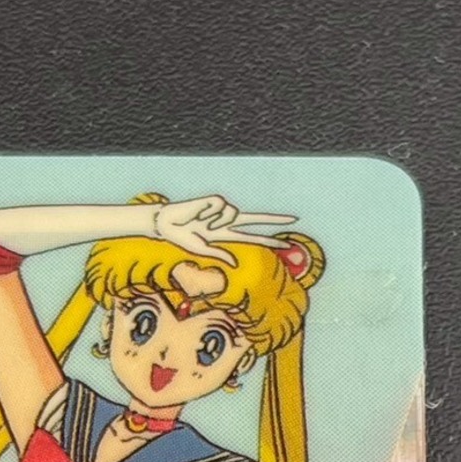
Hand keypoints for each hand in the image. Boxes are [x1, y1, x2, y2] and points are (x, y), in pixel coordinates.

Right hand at [152, 195, 295, 266]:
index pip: (252, 238)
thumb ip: (220, 255)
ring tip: (201, 223)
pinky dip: (210, 212)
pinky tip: (200, 213)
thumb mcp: (201, 250)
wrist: (166, 222)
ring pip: (234, 213)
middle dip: (273, 220)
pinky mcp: (215, 199)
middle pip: (255, 219)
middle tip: (294, 219)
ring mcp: (222, 210)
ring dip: (217, 220)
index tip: (286, 244)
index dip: (269, 240)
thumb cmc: (181, 237)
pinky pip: (222, 205)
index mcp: (226, 235)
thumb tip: (236, 262)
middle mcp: (227, 222)